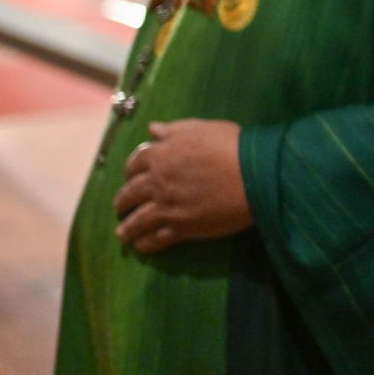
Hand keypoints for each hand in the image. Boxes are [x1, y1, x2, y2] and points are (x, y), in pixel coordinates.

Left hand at [112, 119, 249, 252]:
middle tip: (119, 207)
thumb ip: (174, 129)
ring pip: (138, 220)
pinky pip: (156, 238)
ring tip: (122, 235)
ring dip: (127, 228)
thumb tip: (151, 128)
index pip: (136, 162)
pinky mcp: (181, 227)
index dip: (130, 170)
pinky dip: (145, 244)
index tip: (130, 176)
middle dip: (122, 201)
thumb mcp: (202, 128)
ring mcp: (167, 206)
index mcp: (162, 154)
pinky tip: (142, 246)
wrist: (253, 175)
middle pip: (130, 194)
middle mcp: (158, 181)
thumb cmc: (232, 146)